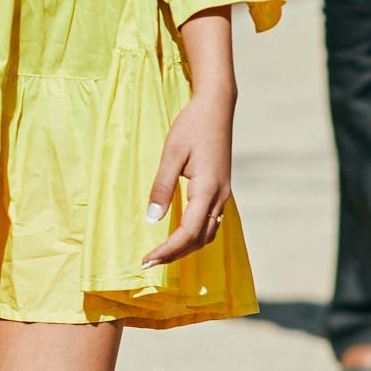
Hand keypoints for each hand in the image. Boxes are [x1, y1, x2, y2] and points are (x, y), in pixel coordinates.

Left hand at [142, 91, 233, 267]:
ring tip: (162, 253)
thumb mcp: (171, 153)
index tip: (147, 260)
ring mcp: (223, 194)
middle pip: (200, 239)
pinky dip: (195, 235)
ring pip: (208, 233)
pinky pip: (211, 222)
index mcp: (207, 189)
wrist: (217, 107)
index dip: (168, 250)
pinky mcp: (221, 189)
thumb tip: (152, 219)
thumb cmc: (192, 126)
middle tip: (149, 263)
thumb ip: (162, 186)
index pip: (188, 232)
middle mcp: (219, 196)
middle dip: (175, 254)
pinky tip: (179, 235)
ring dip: (186, 247)